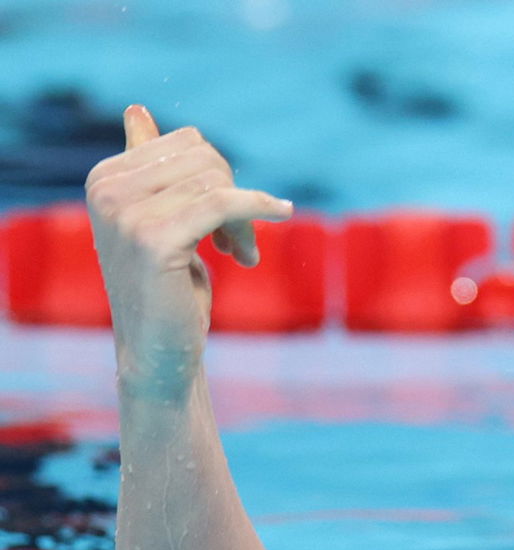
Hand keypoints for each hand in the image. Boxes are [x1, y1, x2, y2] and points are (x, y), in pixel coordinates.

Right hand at [85, 105, 292, 394]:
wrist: (159, 349)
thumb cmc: (165, 287)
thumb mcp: (157, 219)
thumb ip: (148, 168)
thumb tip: (137, 110)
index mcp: (104, 177)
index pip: (186, 143)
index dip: (220, 178)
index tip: (226, 221)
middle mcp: (106, 189)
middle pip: (204, 158)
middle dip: (235, 194)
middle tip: (239, 243)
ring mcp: (125, 213)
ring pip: (216, 183)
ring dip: (244, 220)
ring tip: (241, 252)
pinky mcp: (154, 238)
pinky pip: (221, 202)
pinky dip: (258, 206)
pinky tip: (283, 212)